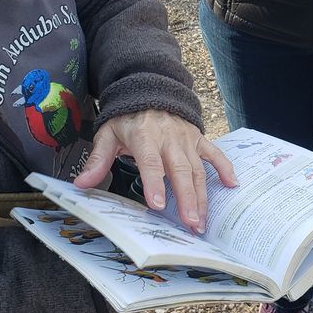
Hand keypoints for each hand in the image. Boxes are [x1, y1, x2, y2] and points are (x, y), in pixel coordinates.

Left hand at [75, 110, 237, 233]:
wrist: (150, 90)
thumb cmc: (128, 118)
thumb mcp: (108, 134)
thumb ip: (97, 160)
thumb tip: (81, 184)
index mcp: (145, 135)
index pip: (150, 161)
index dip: (154, 182)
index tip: (157, 205)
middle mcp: (169, 138)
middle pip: (179, 170)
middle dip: (186, 198)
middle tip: (190, 223)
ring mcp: (187, 138)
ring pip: (197, 169)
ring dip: (202, 195)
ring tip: (201, 221)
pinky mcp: (198, 138)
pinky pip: (214, 153)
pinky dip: (224, 168)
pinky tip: (232, 185)